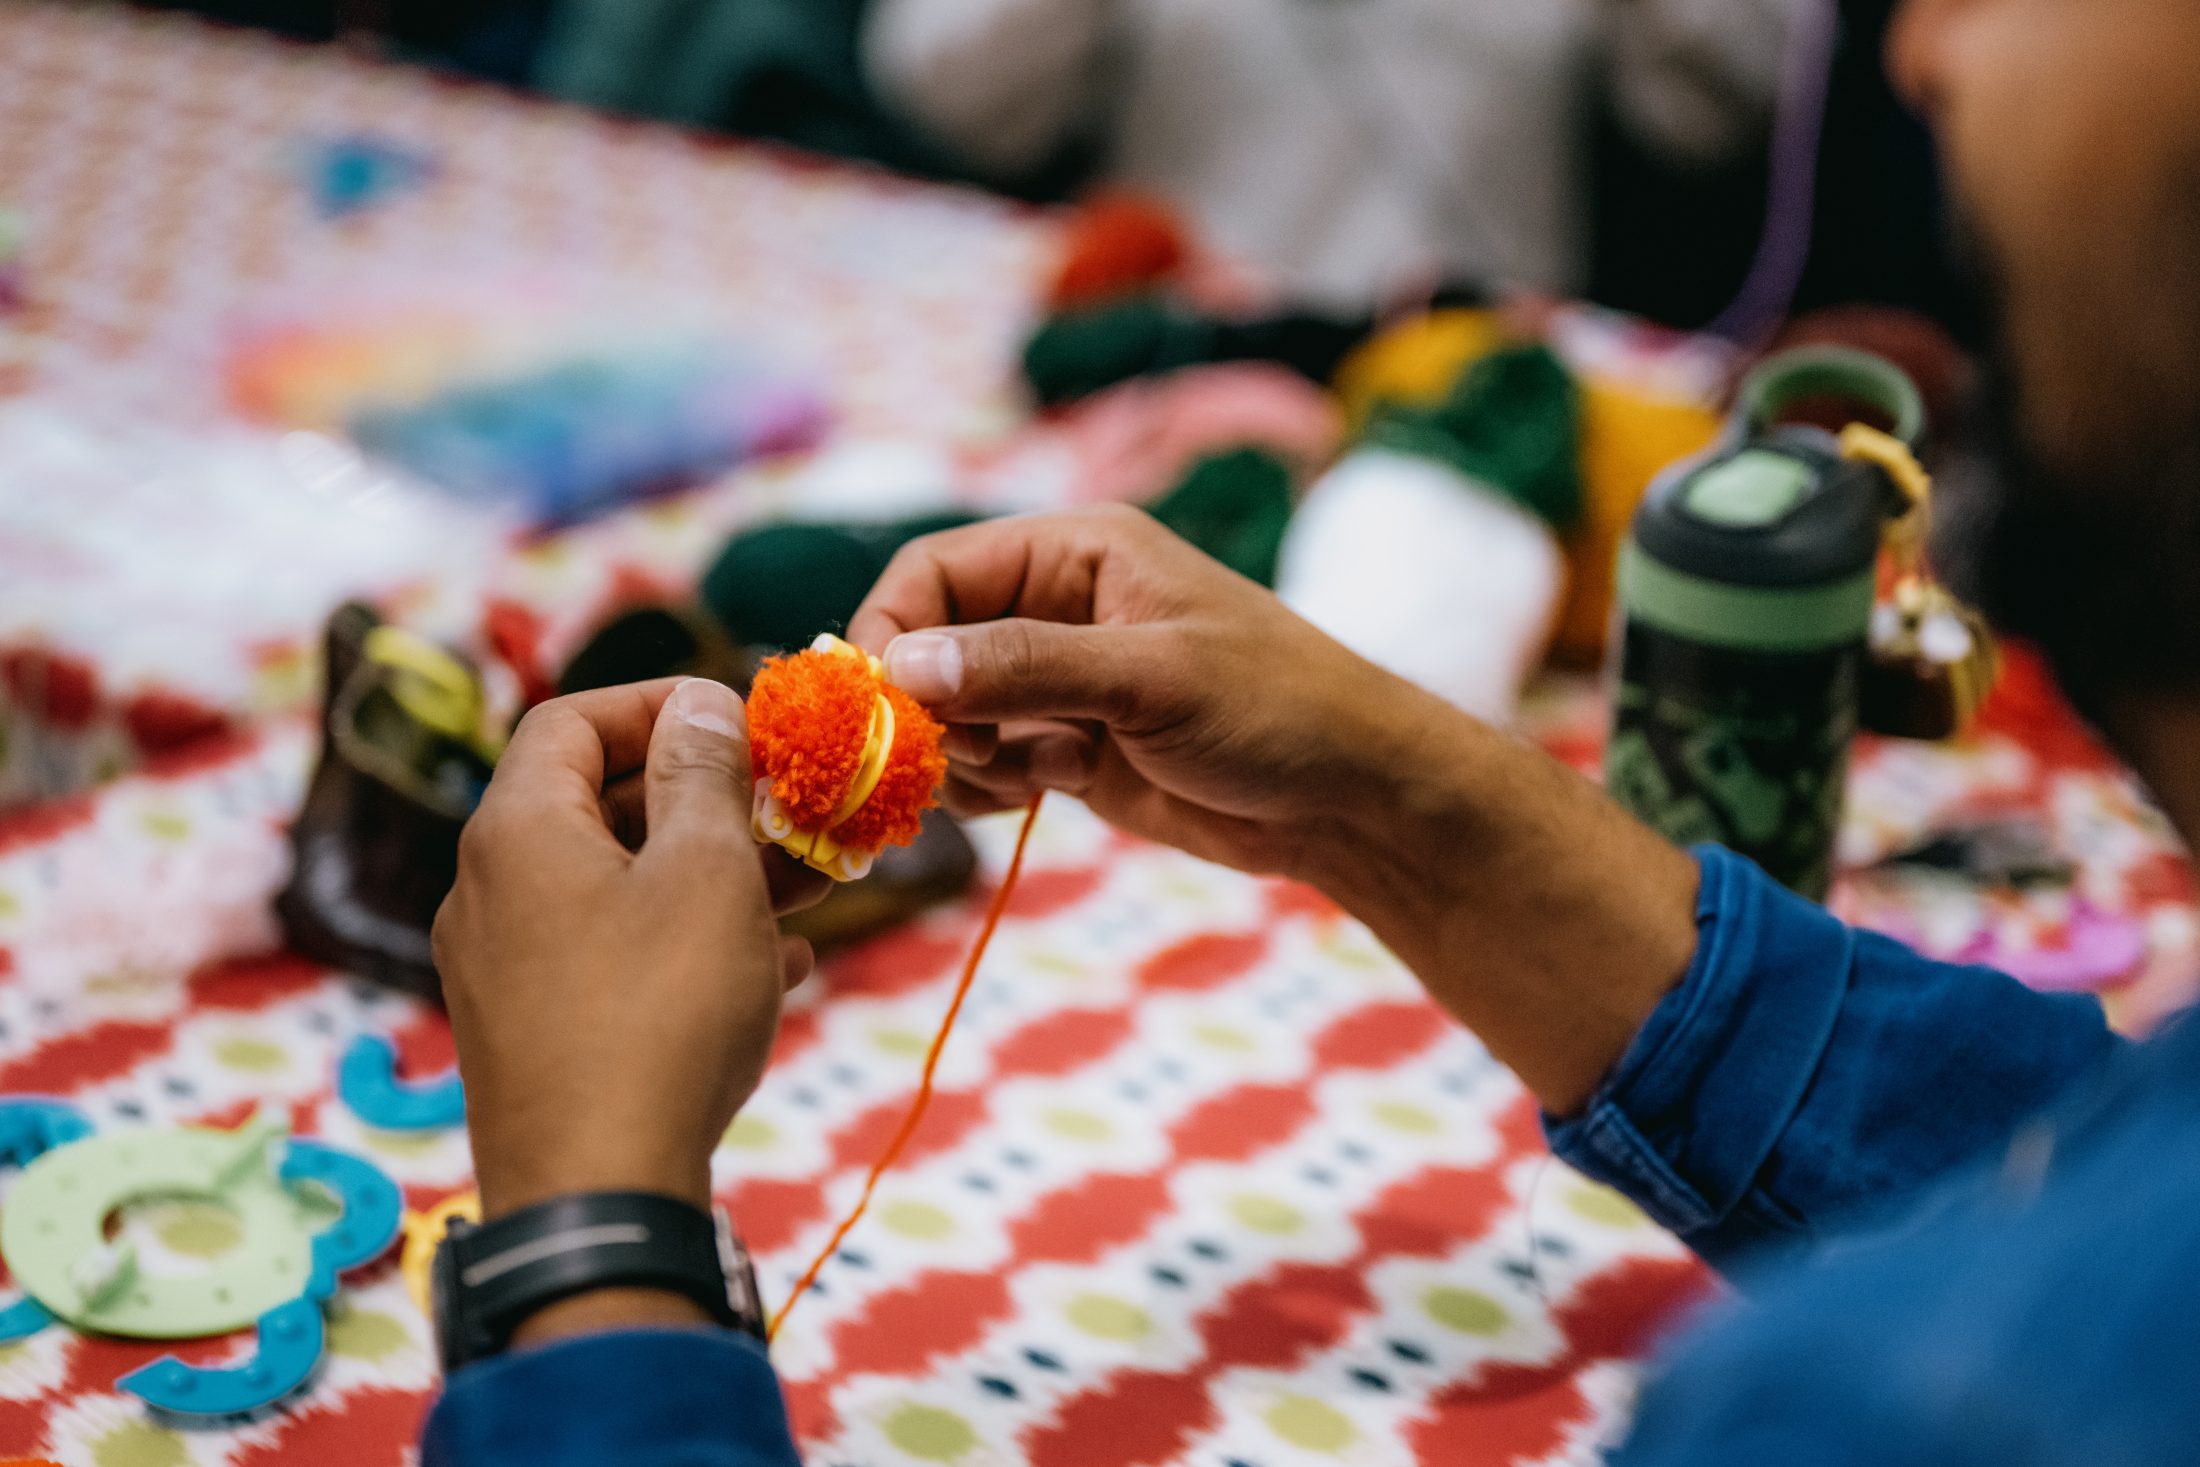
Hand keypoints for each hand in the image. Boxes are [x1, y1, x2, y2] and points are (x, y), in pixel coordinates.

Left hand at [433, 679, 827, 1223]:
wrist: (598, 1199)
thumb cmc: (659, 1017)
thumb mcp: (707, 872)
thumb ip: (705, 774)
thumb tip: (700, 706)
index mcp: (517, 832)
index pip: (571, 720)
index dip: (658, 705)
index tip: (740, 719)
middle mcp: (489, 891)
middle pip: (598, 805)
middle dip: (707, 798)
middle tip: (793, 808)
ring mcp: (503, 970)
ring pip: (616, 888)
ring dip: (712, 874)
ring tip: (812, 887)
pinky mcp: (530, 1035)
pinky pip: (611, 957)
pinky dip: (685, 942)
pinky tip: (777, 967)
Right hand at [851, 507, 1700, 1114]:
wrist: (1353, 799)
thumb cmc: (1277, 711)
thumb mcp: (1150, 679)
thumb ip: (1024, 669)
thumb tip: (901, 667)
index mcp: (1077, 551)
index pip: (935, 571)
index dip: (891, 632)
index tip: (880, 710)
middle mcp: (1058, 606)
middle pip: (930, 644)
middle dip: (927, 708)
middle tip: (958, 762)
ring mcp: (1061, 680)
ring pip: (951, 713)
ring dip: (964, 756)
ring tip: (1029, 779)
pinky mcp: (1070, 746)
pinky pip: (988, 761)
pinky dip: (992, 786)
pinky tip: (1048, 795)